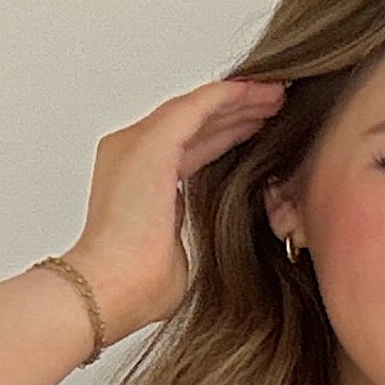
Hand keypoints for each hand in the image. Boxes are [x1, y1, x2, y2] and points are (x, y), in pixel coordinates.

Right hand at [59, 73, 289, 342]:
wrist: (108, 291)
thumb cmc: (134, 289)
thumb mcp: (174, 257)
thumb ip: (186, 236)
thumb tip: (201, 241)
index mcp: (136, 180)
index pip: (186, 149)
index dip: (223, 138)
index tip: (258, 132)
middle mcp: (131, 154)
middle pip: (192, 125)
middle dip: (235, 115)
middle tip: (273, 106)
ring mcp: (137, 143)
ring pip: (197, 110)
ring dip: (238, 101)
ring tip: (276, 96)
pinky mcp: (152, 141)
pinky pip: (199, 106)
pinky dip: (231, 97)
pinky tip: (260, 93)